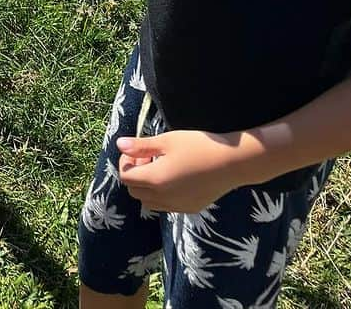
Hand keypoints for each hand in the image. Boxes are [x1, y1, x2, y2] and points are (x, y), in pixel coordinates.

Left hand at [117, 129, 255, 213]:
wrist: (231, 162)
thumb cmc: (197, 145)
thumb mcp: (166, 141)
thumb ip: (141, 146)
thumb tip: (119, 145)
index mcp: (155, 180)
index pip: (126, 177)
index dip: (126, 163)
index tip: (138, 151)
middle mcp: (164, 198)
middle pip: (135, 192)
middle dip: (135, 175)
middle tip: (148, 157)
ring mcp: (177, 206)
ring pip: (149, 202)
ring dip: (147, 187)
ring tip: (161, 167)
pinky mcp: (190, 208)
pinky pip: (166, 206)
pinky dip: (161, 194)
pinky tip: (175, 177)